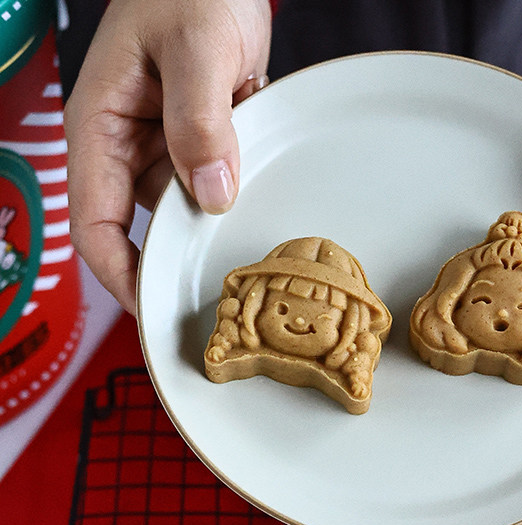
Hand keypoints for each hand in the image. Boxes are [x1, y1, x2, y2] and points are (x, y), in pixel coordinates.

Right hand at [64, 0, 271, 313]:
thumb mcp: (197, 46)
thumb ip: (200, 119)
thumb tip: (209, 194)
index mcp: (99, 130)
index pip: (95, 227)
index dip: (121, 278)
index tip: (155, 311)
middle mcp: (125, 149)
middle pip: (139, 233)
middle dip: (171, 267)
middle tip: (213, 301)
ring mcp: (162, 151)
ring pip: (181, 216)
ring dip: (210, 233)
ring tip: (243, 259)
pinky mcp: (196, 147)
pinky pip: (211, 190)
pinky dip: (232, 199)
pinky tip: (256, 204)